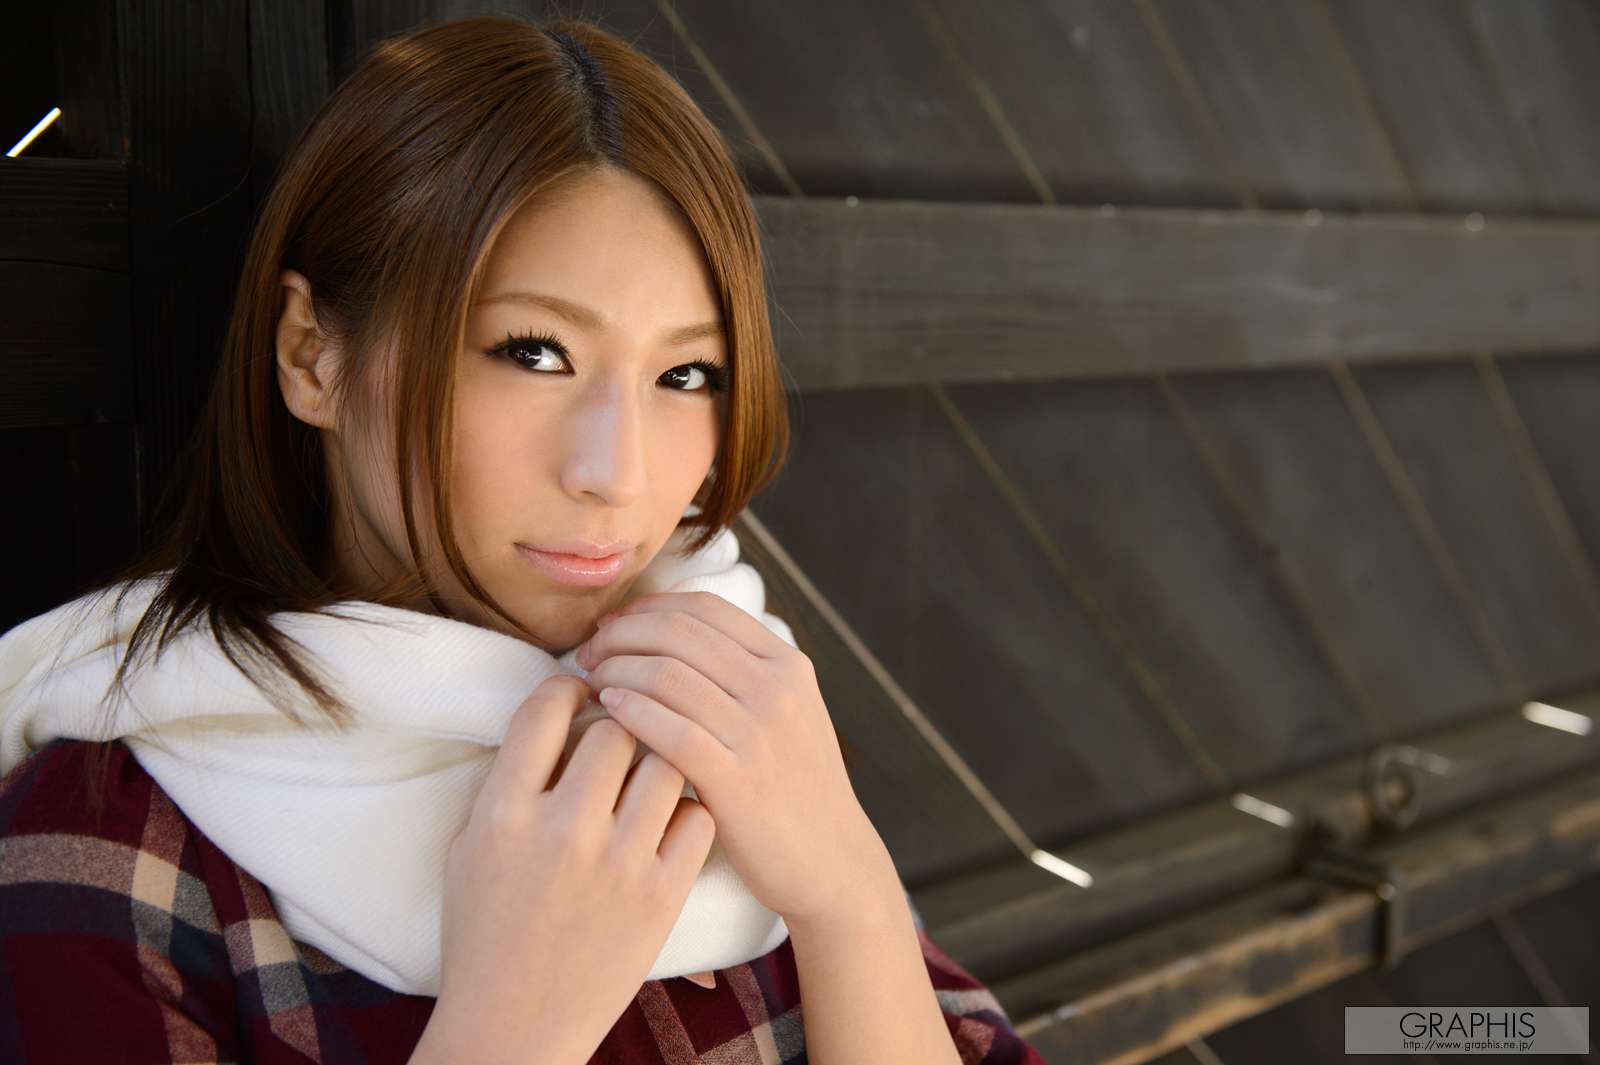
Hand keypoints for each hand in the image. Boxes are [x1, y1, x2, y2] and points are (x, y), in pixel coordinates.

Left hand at [574, 591, 895, 927]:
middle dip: (621, 635)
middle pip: (678, 633)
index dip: (646, 608)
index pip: (703, 608)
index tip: (613, 626)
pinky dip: (629, 710)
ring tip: (590, 683)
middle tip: (589, 655)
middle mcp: (777, 690)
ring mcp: (760, 734)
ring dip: (615, 670)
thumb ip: (740, 672)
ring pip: (667, 674)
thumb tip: (664, 634)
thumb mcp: (787, 713)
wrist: (831, 862)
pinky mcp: (738, 782)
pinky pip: (670, 729)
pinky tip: (607, 710)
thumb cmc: (791, 786)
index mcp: (787, 664)